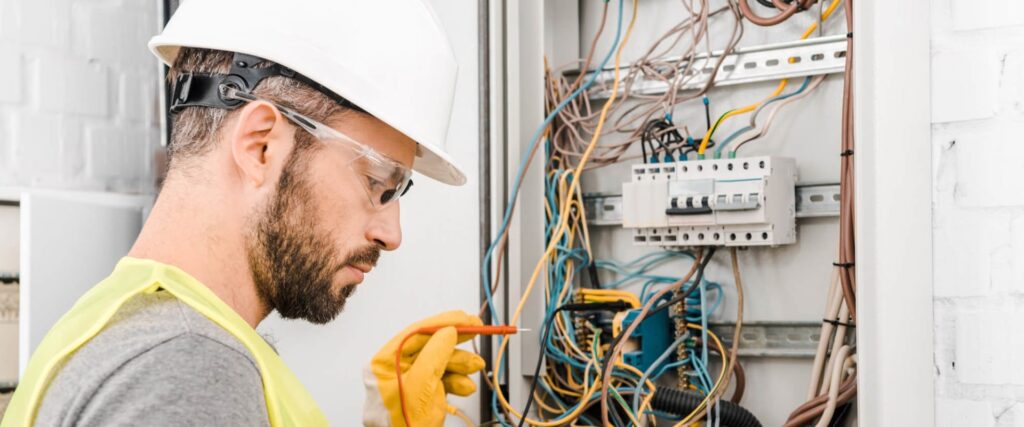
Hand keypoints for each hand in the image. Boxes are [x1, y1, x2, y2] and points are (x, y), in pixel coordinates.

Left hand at [363, 311, 484, 426]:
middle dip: (455, 344)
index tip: (465, 318)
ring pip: (439, 363)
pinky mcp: (421, 396)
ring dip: (460, 364)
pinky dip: (457, 381)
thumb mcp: (421, 388)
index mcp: (384, 364)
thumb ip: (434, 356)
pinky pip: (441, 380)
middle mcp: (394, 371)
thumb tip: (447, 331)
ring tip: (475, 366)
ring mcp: (408, 384)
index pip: (415, 333)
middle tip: (477, 333)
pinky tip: (465, 386)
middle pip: (429, 346)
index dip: (443, 323)